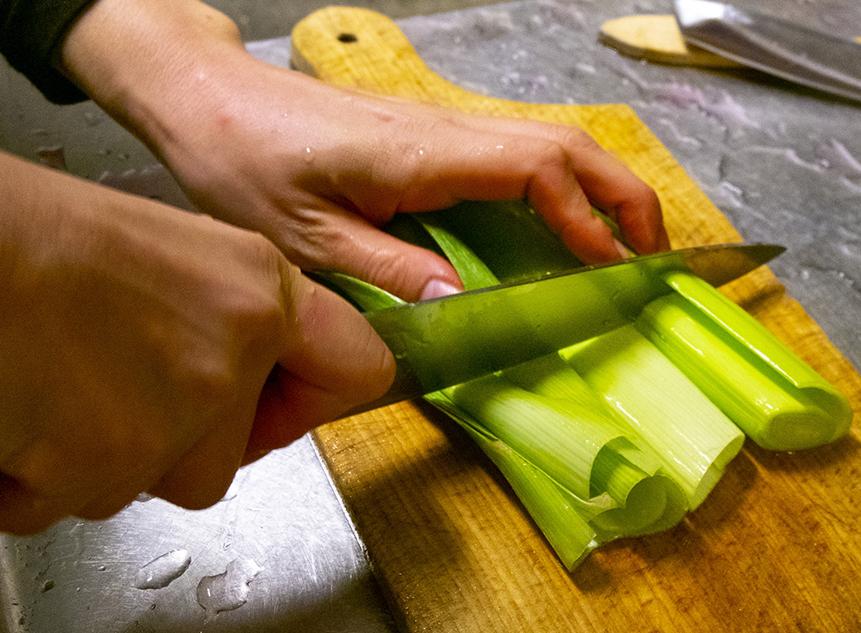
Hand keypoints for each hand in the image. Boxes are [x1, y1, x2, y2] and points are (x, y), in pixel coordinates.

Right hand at [0, 150, 393, 534]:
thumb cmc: (41, 235)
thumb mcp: (173, 254)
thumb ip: (231, 319)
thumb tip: (250, 379)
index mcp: (261, 291)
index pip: (357, 370)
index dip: (313, 400)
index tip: (282, 403)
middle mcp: (235, 354)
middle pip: (231, 453)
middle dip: (175, 443)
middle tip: (111, 385)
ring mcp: (176, 415)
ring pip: (154, 482)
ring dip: (101, 459)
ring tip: (53, 386)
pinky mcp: (106, 464)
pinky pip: (74, 504)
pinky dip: (36, 479)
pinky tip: (19, 415)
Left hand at [59, 0, 667, 301]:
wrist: (208, 102)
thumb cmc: (244, 163)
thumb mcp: (305, 236)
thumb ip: (388, 268)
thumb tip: (460, 303)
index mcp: (423, 153)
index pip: (538, 168)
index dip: (587, 218)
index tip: (611, 269)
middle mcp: (446, 131)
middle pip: (564, 142)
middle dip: (621, 194)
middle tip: (652, 255)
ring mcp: (442, 130)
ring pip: (547, 143)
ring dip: (598, 189)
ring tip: (622, 248)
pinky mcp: (431, 140)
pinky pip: (516, 156)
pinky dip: (558, 189)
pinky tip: (559, 230)